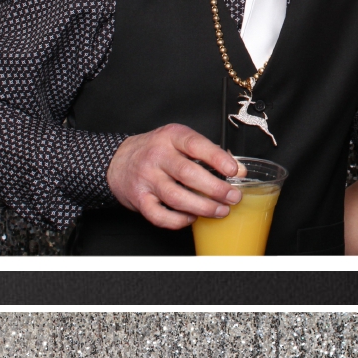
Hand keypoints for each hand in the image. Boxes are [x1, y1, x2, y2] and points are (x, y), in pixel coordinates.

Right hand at [107, 125, 241, 229]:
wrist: (119, 161)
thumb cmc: (156, 151)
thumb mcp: (180, 141)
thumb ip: (208, 153)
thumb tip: (237, 170)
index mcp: (171, 137)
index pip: (196, 145)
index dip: (217, 158)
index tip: (234, 171)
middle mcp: (157, 156)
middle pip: (188, 174)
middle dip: (215, 189)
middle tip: (233, 197)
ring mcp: (146, 178)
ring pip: (176, 197)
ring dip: (203, 207)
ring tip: (220, 211)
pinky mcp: (139, 199)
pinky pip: (160, 215)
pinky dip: (179, 220)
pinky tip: (192, 218)